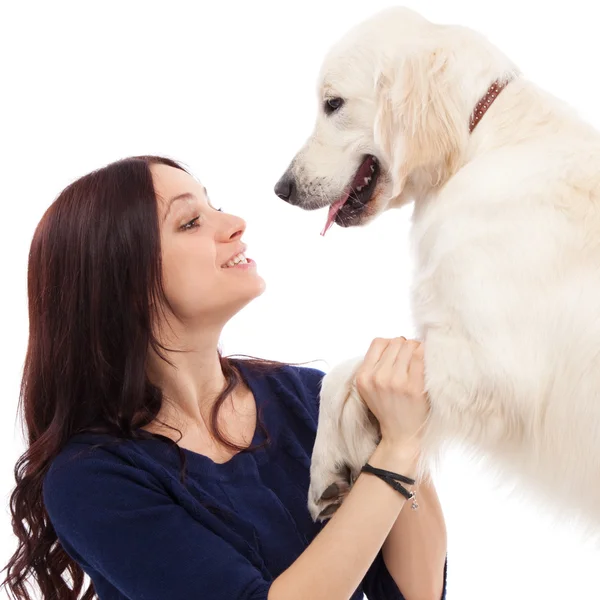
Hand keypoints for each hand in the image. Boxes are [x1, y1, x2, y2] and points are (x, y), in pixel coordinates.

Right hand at [355, 337, 428, 451]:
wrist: (400, 435)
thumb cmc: (389, 407)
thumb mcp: (370, 386)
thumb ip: (376, 364)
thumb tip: (398, 341)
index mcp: (363, 376)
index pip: (379, 342)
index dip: (391, 344)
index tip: (398, 354)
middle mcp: (377, 377)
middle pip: (396, 342)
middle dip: (405, 347)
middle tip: (411, 359)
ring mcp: (396, 382)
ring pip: (409, 345)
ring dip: (417, 349)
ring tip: (419, 362)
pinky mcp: (414, 387)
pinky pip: (421, 356)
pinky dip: (426, 354)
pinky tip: (428, 362)